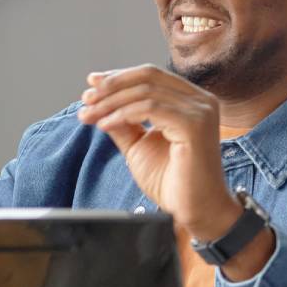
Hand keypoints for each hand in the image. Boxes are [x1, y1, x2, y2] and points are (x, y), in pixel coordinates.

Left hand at [78, 65, 239, 239]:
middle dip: (111, 86)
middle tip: (85, 99)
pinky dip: (122, 114)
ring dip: (111, 102)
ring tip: (89, 116)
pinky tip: (105, 125)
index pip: (152, 75)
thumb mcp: (138, 145)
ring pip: (146, 91)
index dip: (119, 77)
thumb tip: (98, 103)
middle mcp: (200, 101)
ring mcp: (200, 111)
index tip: (91, 84)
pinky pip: (151, 108)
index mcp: (191, 101)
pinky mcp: (195, 124)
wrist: (194, 211)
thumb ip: (123, 122)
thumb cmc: (172, 182)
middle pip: (148, 76)